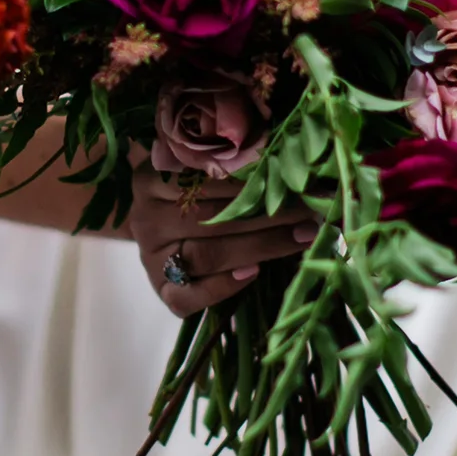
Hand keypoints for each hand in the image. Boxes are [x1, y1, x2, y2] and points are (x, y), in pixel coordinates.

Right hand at [128, 158, 315, 316]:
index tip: (297, 176)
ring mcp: (151, 257)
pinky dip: (223, 287)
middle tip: (311, 210)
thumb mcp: (202, 172)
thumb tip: (292, 159)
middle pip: (211, 217)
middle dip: (269, 213)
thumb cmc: (196, 198)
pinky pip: (188, 296)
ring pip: (206, 254)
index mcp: (152, 178)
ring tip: (302, 237)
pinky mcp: (161, 291)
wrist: (166, 236)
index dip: (254, 176)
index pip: (203, 177)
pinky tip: (254, 273)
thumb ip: (232, 165)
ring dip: (261, 246)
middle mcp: (145, 217)